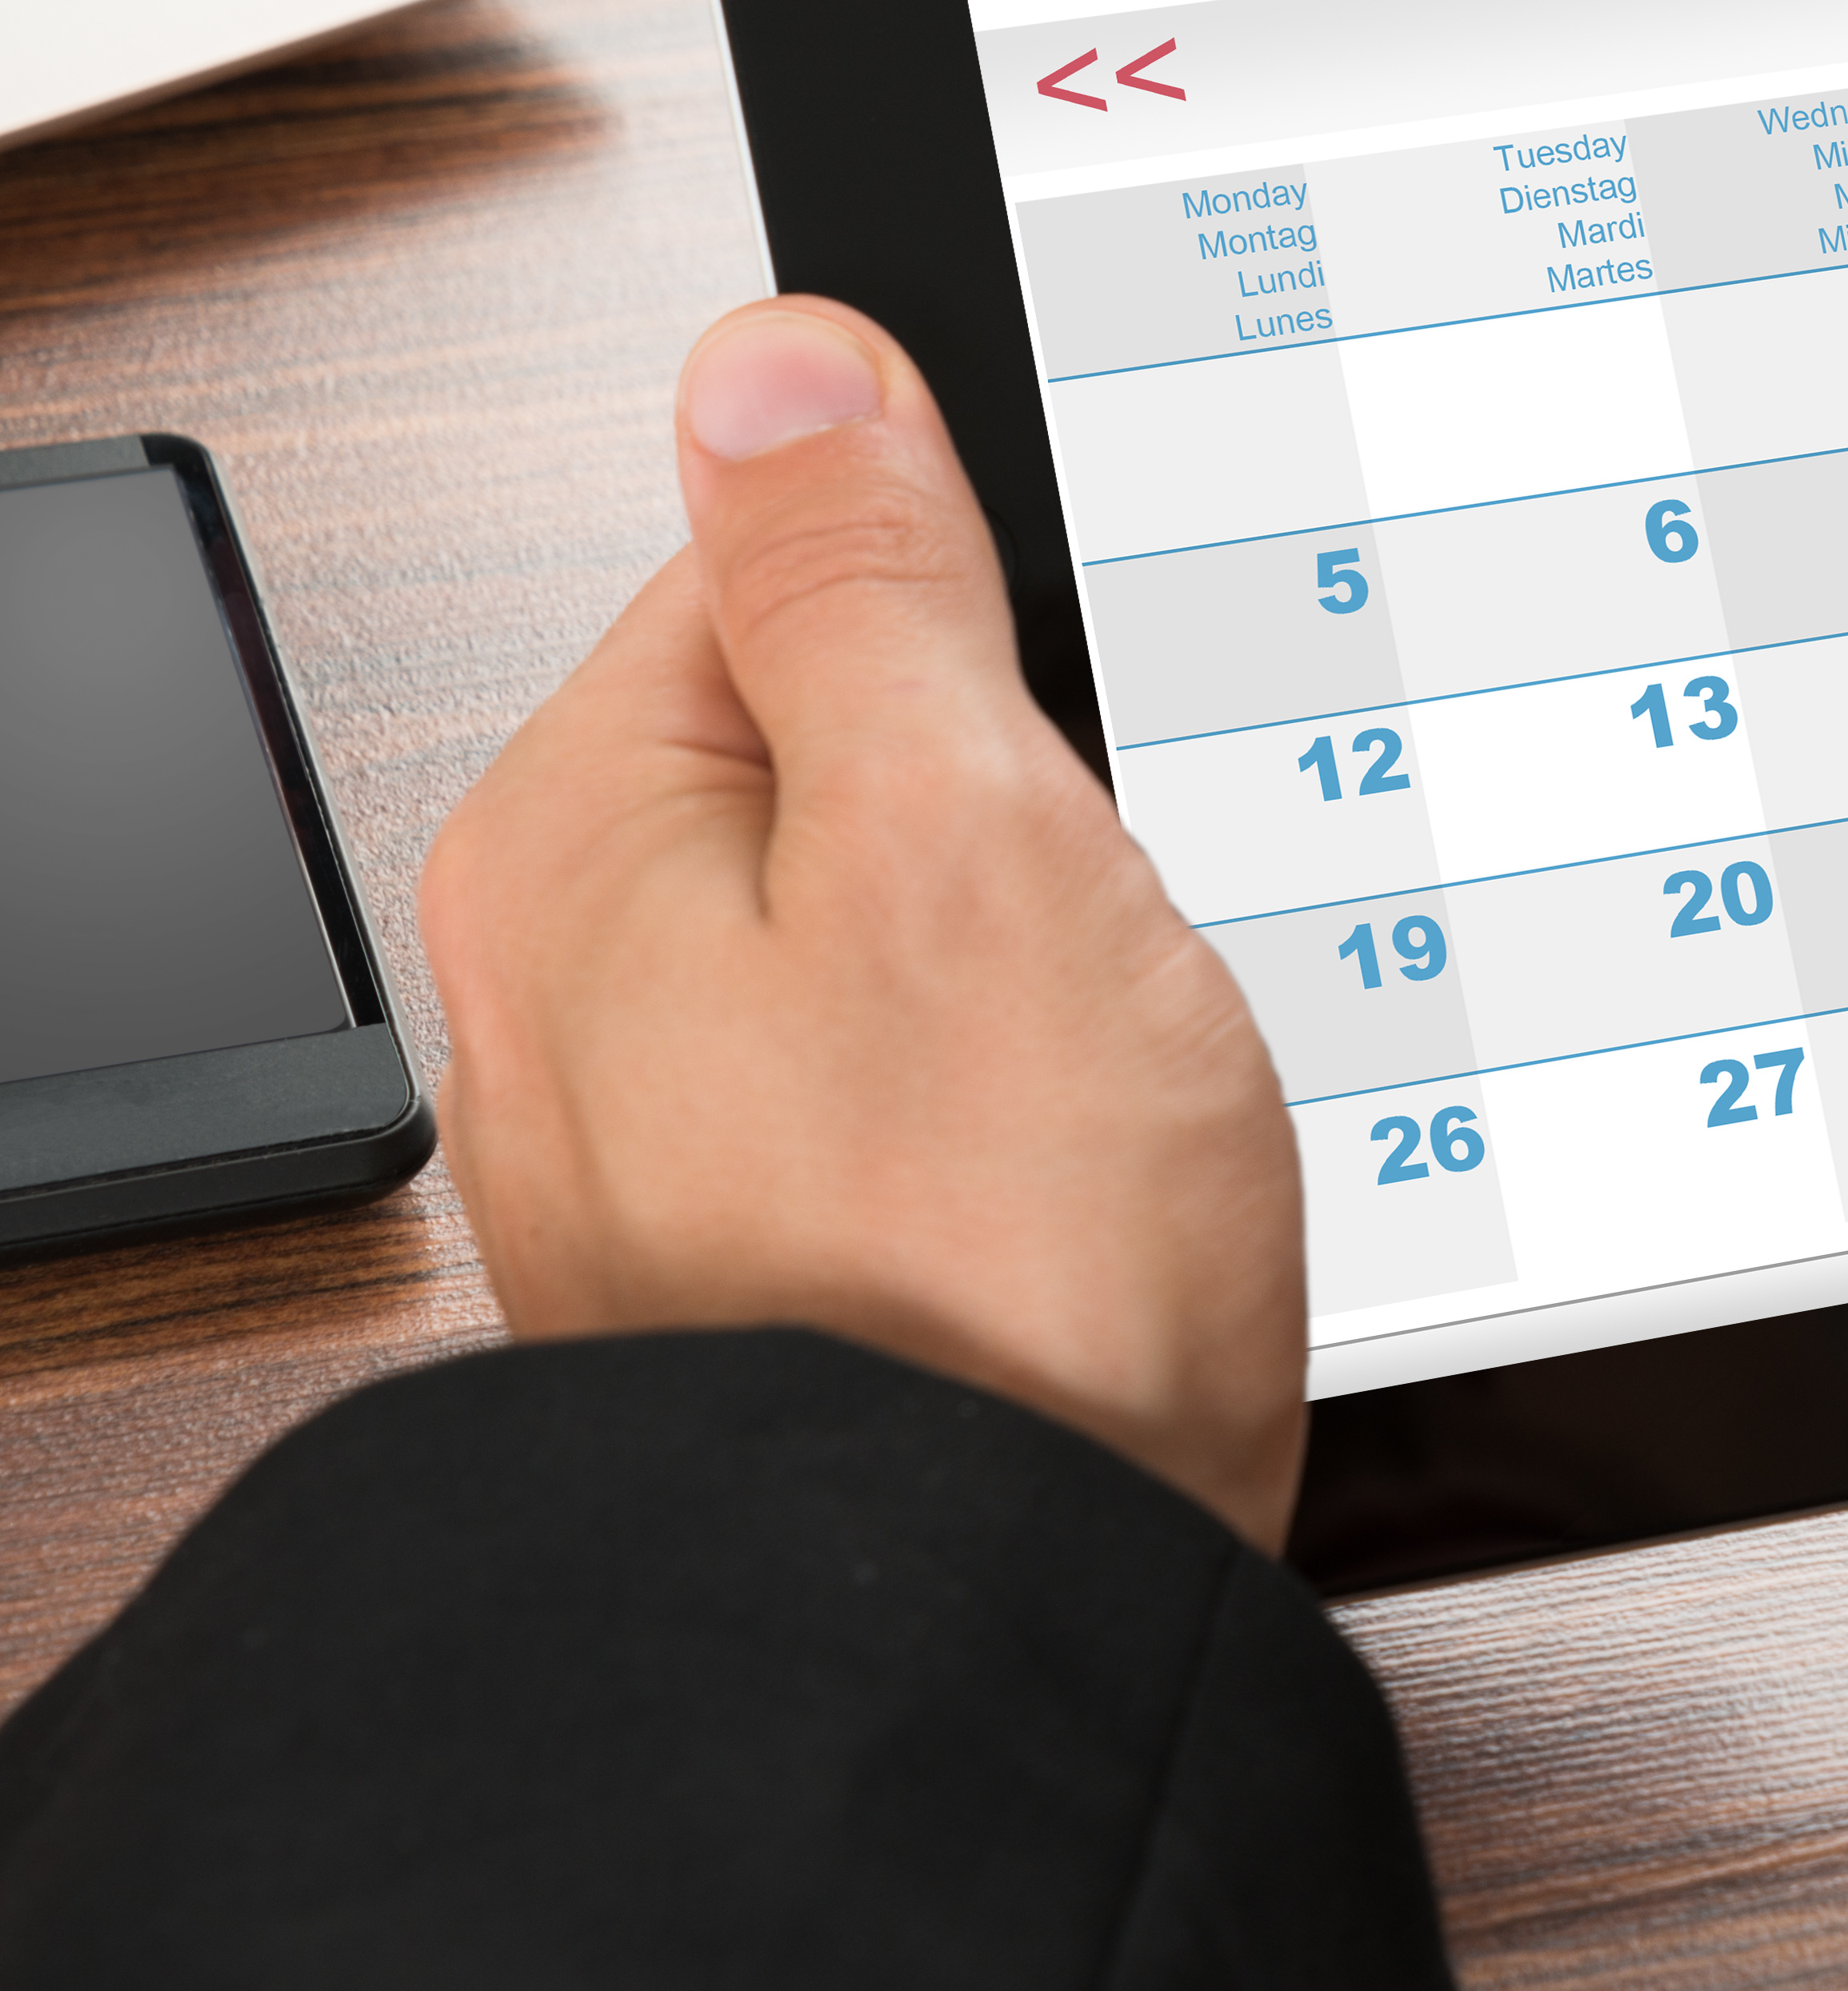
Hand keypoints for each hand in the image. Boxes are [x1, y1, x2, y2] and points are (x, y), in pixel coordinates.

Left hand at [420, 301, 1305, 1545]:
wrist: (997, 1628)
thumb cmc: (983, 1269)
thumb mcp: (967, 830)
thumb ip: (869, 582)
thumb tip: (777, 361)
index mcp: (582, 839)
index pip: (792, 571)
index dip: (997, 625)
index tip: (1088, 726)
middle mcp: (583, 992)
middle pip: (865, 761)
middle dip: (1040, 816)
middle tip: (1122, 927)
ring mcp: (687, 1144)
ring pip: (926, 938)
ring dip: (1060, 976)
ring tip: (1123, 1080)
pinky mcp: (804, 1263)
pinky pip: (947, 1097)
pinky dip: (1051, 1116)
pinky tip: (1106, 1188)